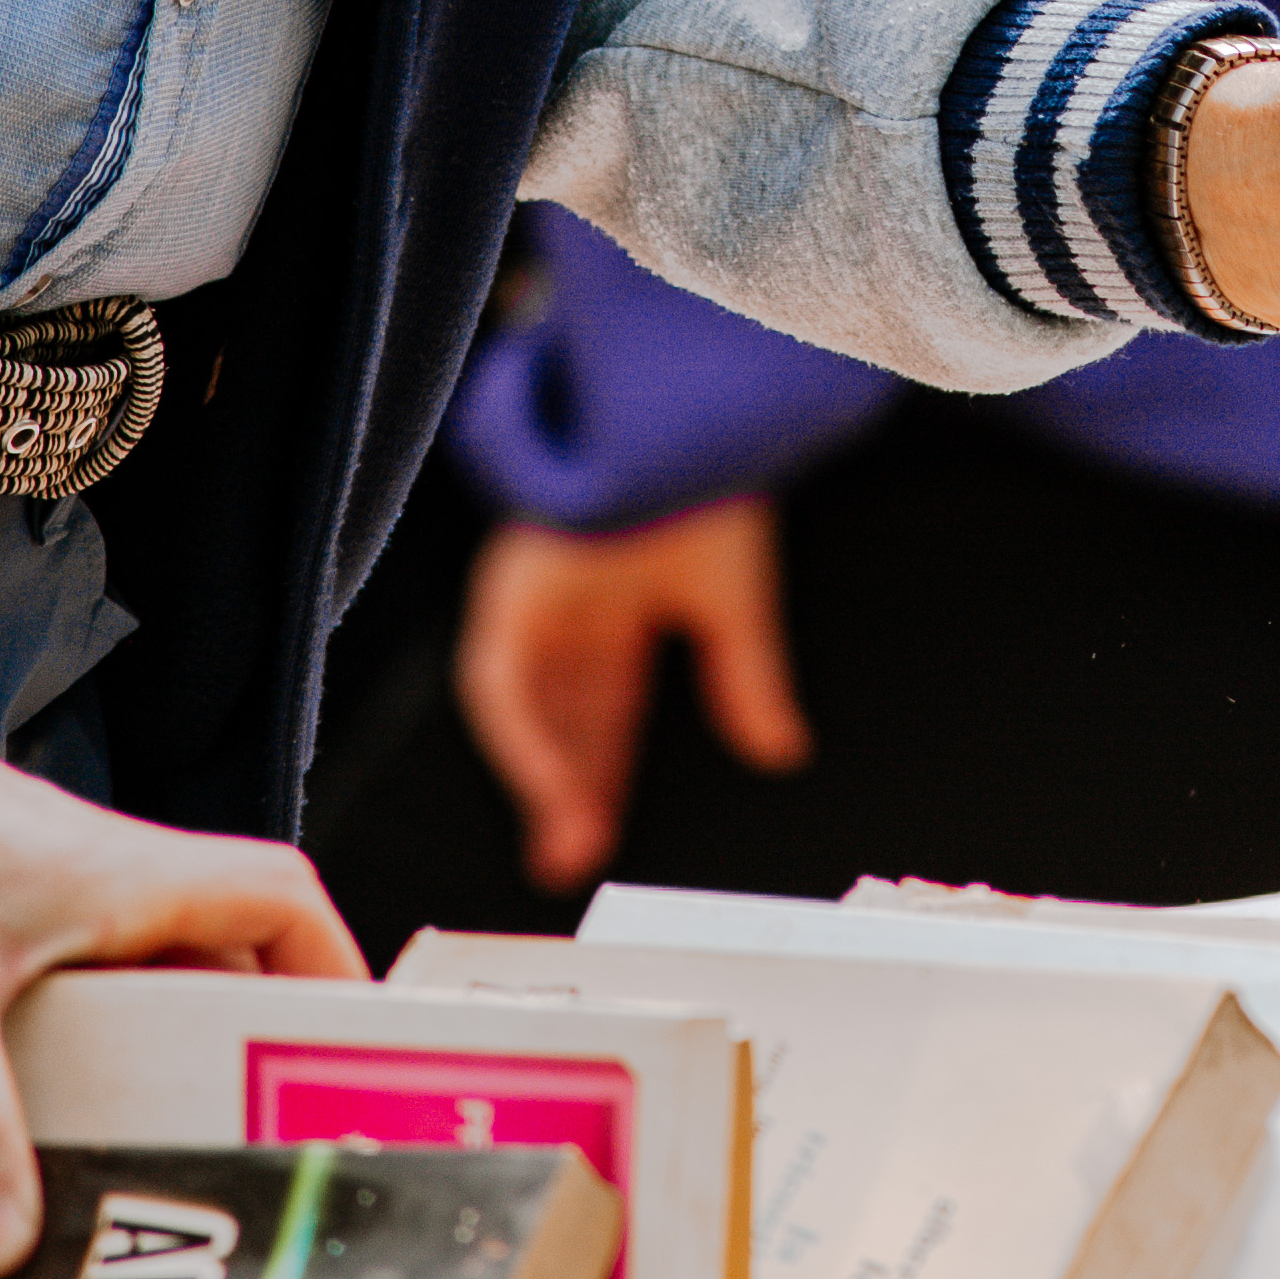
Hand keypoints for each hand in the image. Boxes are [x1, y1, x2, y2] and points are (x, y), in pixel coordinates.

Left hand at [0, 655, 362, 1277]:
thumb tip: (4, 1244)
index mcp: (124, 869)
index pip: (279, 896)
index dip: (333, 965)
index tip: (350, 1051)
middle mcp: (92, 883)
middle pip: (214, 961)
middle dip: (238, 1053)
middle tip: (241, 1149)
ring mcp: (25, 907)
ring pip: (129, 991)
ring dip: (145, 1070)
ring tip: (137, 1167)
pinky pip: (51, 1010)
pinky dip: (60, 1073)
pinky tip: (15, 1138)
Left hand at [454, 500, 812, 893]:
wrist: (680, 421)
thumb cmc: (709, 479)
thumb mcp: (735, 597)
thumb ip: (750, 674)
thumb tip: (782, 749)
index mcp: (624, 591)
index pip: (602, 699)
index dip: (602, 767)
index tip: (602, 832)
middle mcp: (571, 597)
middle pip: (560, 710)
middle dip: (568, 784)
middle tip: (575, 857)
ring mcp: (534, 589)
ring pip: (522, 702)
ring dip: (540, 773)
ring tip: (565, 844)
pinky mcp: (509, 585)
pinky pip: (497, 678)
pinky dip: (520, 738)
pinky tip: (551, 784)